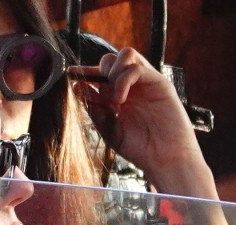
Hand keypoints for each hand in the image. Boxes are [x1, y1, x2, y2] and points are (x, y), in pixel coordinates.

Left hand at [70, 48, 209, 195]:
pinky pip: (137, 68)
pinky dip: (124, 80)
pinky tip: (121, 100)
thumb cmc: (139, 146)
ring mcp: (144, 83)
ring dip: (114, 71)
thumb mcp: (108, 127)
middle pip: (111, 60)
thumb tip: (77, 86)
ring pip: (126, 55)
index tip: (71, 73)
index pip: (98, 75)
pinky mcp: (158, 82)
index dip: (84, 72)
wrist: (164, 157)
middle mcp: (129, 86)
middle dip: (100, 70)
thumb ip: (94, 107)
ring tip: (114, 99)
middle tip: (101, 95)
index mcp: (115, 96)